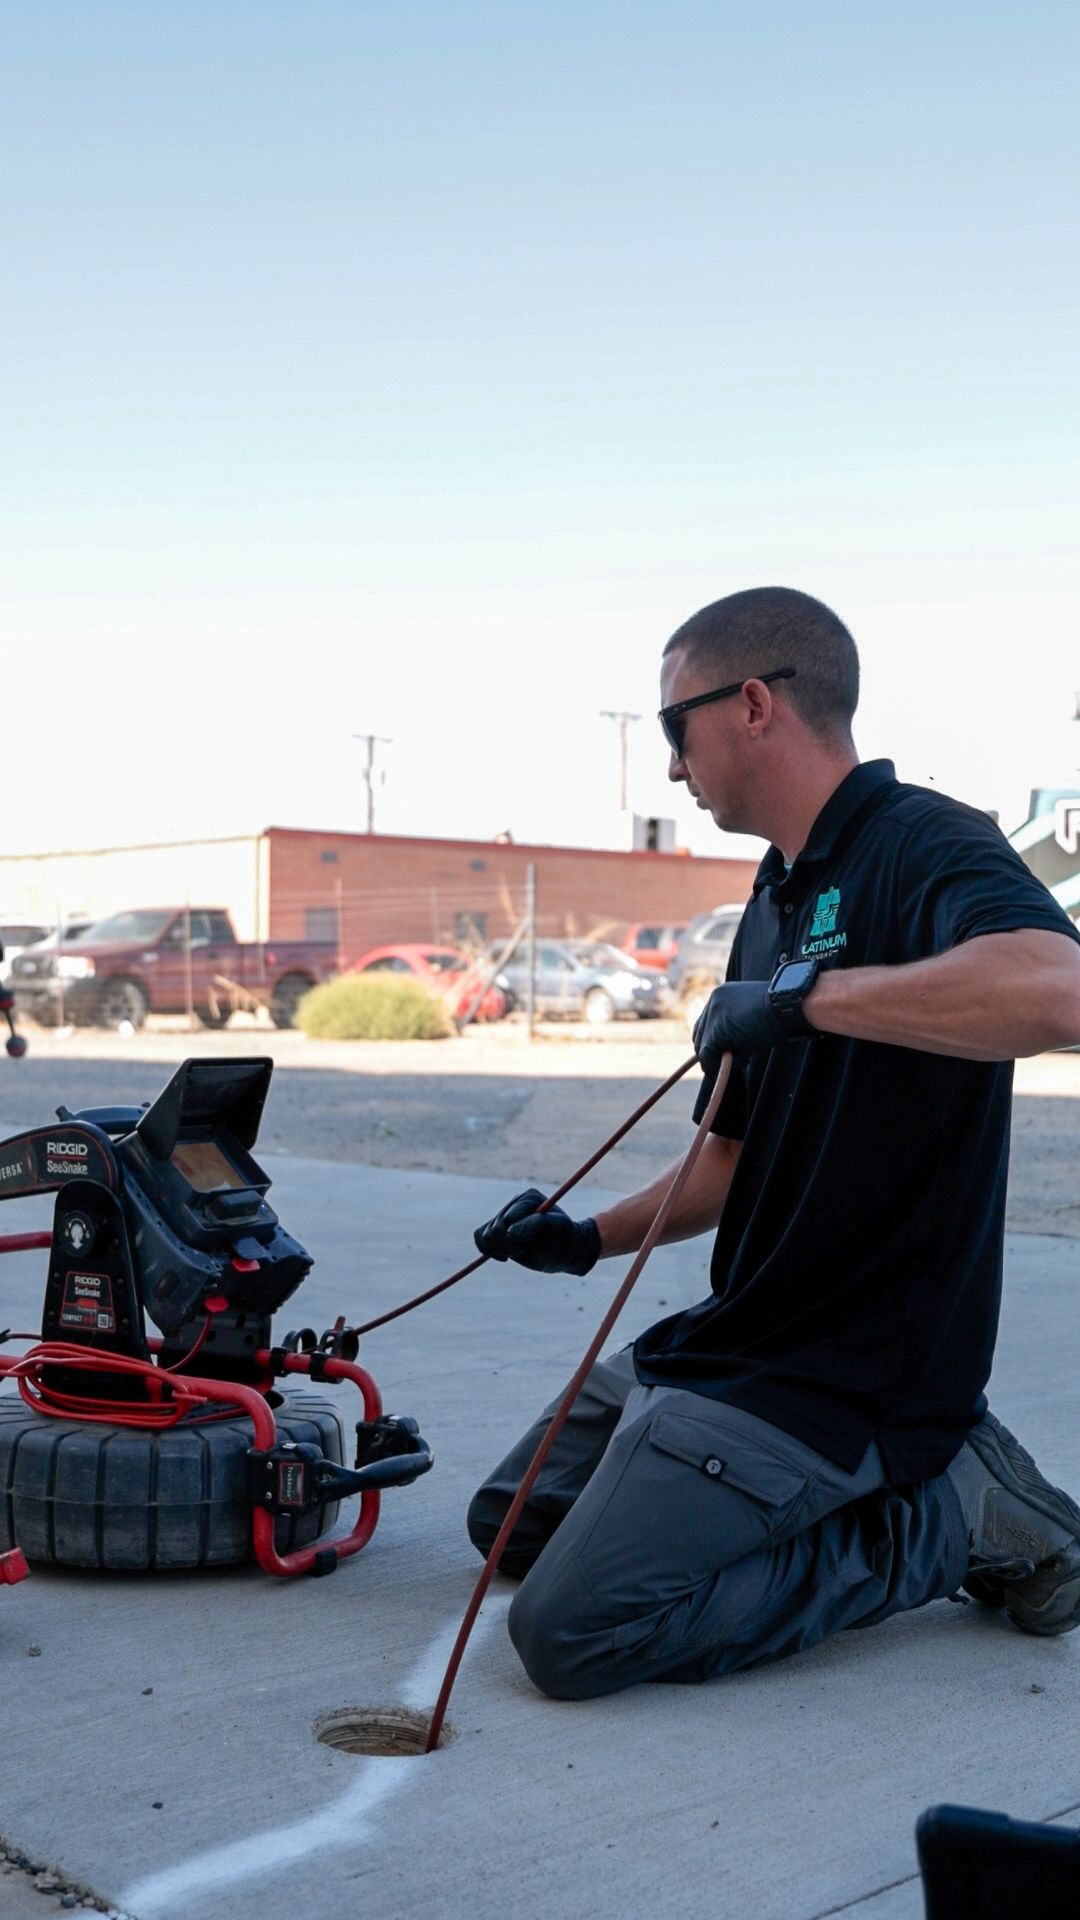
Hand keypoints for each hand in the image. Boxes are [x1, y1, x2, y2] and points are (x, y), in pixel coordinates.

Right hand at [474, 1188, 601, 1274]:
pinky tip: (505, 1256)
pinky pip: (479, 1237)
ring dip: (501, 1250)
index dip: (517, 1238)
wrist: (566, 1251)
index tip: (535, 1244)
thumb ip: (536, 1225)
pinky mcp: (498, 1231)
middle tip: (528, 1249)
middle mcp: (514, 1205)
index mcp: (528, 1199)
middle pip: (494, 1229)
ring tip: (520, 1250)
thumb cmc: (565, 1239)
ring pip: (485, 1235)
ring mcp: (504, 1218)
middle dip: (510, 1246)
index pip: (508, 1219)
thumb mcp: (558, 1230)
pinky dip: (487, 1250)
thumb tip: (509, 1230)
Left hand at [692, 980, 807, 1073]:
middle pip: (700, 1033)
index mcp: (722, 994)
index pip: (707, 1020)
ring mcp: (712, 1016)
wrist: (787, 1007)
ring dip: (718, 1057)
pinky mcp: (715, 1032)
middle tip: (730, 1059)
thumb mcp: (753, 1012)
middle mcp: (713, 1001)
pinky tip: (737, 1062)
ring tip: (743, 1057)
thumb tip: (729, 1045)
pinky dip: (717, 1065)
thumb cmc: (779, 1011)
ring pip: (703, 1046)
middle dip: (713, 1049)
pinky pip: (708, 1056)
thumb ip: (737, 1023)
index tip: (724, 1050)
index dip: (713, 1038)